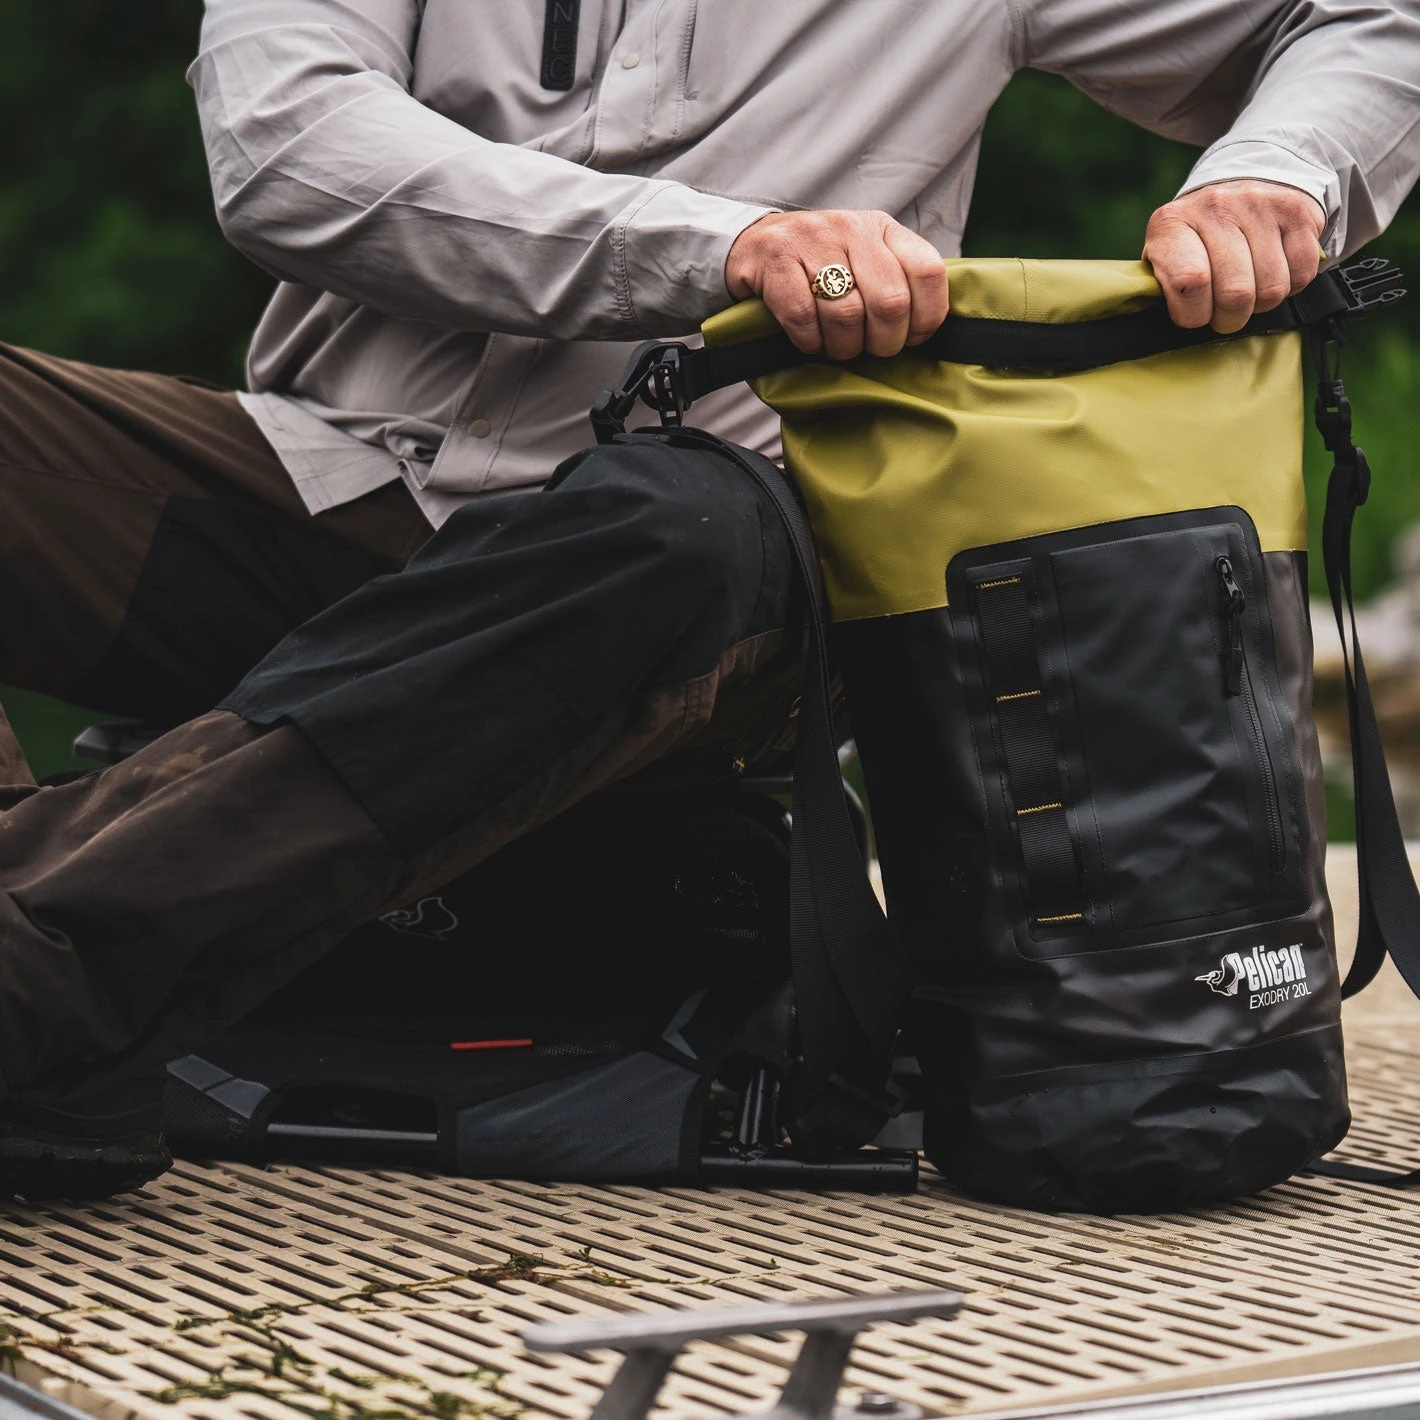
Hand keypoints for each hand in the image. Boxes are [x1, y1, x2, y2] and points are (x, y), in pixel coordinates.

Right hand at [725, 210, 947, 358]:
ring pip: (847, 315)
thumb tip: (925, 330)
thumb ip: (897, 282)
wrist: (751, 244)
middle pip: (890, 302)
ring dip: (843, 346)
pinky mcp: (776, 259)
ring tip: (835, 346)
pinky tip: (808, 339)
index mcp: (883, 228)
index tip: (910, 337)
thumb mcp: (864, 259)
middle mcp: (852, 228)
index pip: (927, 271)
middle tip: (869, 348)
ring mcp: (812, 240)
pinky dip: (809, 341)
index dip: (926, 317)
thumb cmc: (818, 265)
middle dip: (883, 342)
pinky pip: (804, 317)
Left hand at [1143, 179, 1325, 333]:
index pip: (1189, 282)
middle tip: (1225, 312)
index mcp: (1172, 223)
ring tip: (1249, 288)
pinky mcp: (1297, 211)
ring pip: (1272, 289)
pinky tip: (1274, 271)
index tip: (1195, 314)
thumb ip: (1165, 288)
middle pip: (1235, 293)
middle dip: (1230, 317)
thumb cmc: (1196, 242)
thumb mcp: (1164, 260)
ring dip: (1262, 303)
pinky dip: (1291, 286)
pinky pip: (1302, 274)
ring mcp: (1260, 205)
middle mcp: (1216, 207)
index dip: (1194, 313)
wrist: (1240, 188)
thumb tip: (1179, 323)